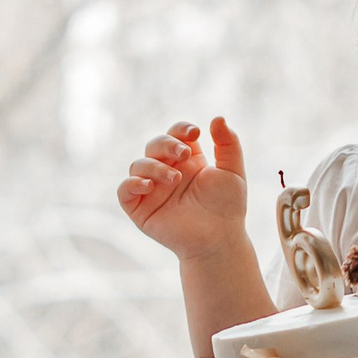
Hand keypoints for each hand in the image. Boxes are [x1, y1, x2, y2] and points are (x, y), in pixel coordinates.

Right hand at [117, 116, 248, 258]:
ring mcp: (152, 190)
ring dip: (154, 166)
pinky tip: (149, 186)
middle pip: (154, 145)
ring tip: (175, 179)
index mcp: (187, 160)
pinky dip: (132, 184)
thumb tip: (217, 118)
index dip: (180, 130)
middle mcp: (167, 171)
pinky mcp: (140, 209)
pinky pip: (124, 191)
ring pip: (138, 165)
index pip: (176, 135)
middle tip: (184, 154)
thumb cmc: (228, 207)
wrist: (219, 239)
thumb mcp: (233, 171)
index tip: (194, 133)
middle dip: (167, 145)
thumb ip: (228, 144)